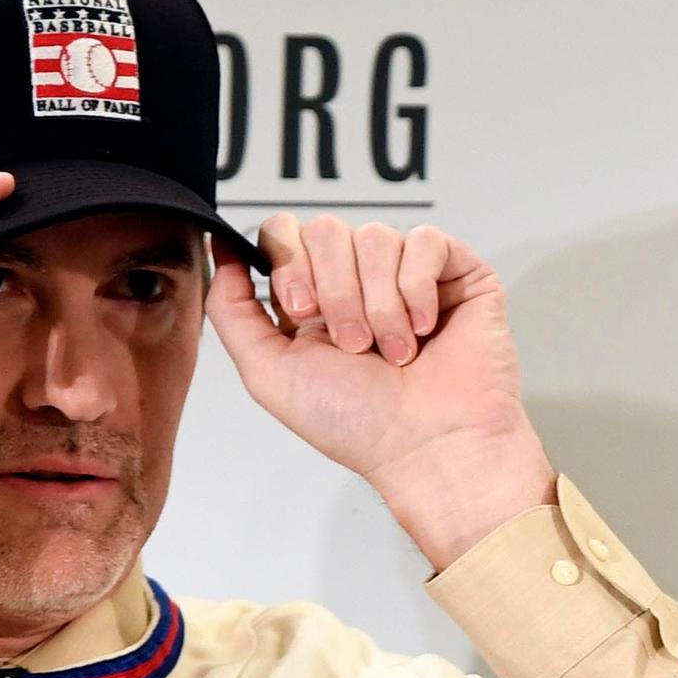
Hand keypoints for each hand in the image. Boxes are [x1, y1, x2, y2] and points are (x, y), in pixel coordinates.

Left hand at [207, 215, 560, 570]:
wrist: (428, 447)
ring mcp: (408, 273)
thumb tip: (221, 249)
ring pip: (375, 236)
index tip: (301, 312)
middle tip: (354, 344)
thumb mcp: (268, 373)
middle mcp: (359, 280)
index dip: (287, 262)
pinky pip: (425, 241)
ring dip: (378, 302)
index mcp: (313, 299)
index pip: (284, 233)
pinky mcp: (456, 273)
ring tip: (394, 350)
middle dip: (334, 290)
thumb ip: (231, 309)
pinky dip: (417, 288)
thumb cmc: (359, 426)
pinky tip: (424, 330)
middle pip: (325, 229)